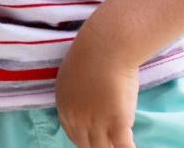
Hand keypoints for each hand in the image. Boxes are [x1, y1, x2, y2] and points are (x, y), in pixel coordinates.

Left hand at [54, 32, 139, 147]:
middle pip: (87, 146)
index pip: (74, 136)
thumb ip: (77, 94)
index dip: (86, 142)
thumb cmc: (92, 52)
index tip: (95, 142)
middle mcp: (77, 120)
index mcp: (64, 107)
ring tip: (119, 147)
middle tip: (110, 144)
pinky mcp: (117, 124)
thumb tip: (86, 101)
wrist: (105, 46)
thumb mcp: (72, 75)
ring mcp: (96, 124)